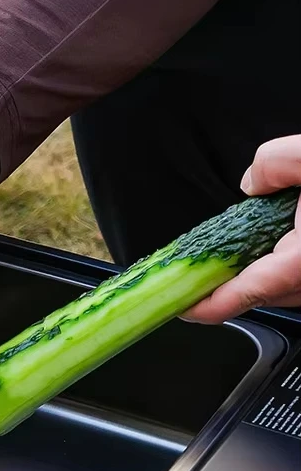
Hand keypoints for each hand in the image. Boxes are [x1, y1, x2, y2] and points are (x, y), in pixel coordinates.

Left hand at [186, 135, 300, 322]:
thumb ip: (279, 162)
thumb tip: (253, 182)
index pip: (244, 295)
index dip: (206, 306)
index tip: (181, 308)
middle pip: (264, 294)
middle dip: (235, 281)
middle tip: (206, 267)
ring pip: (288, 289)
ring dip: (267, 269)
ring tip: (249, 248)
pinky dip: (289, 264)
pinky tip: (289, 236)